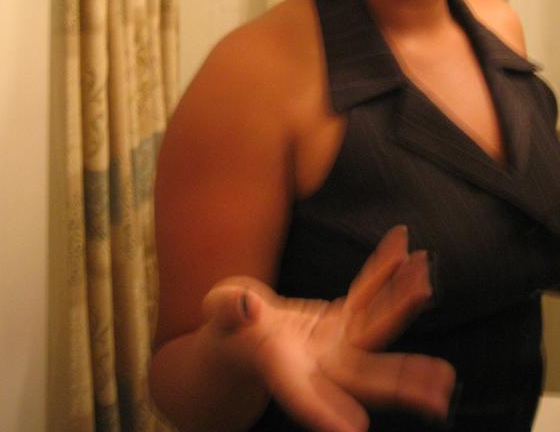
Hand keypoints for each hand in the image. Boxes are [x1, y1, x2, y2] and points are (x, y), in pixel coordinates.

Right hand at [203, 226, 454, 431]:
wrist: (244, 334)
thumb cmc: (226, 326)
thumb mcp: (221, 314)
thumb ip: (230, 310)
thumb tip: (246, 305)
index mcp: (283, 372)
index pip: (303, 397)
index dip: (325, 411)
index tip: (356, 428)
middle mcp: (320, 366)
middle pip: (365, 376)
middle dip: (402, 380)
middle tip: (441, 386)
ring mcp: (338, 344)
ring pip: (377, 329)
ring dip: (402, 306)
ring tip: (427, 283)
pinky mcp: (345, 322)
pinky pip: (369, 294)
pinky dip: (386, 273)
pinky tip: (407, 250)